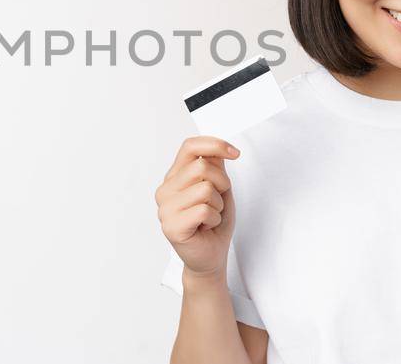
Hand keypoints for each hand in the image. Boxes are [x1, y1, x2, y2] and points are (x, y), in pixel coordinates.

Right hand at [155, 136, 239, 278]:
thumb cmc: (214, 223)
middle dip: (222, 183)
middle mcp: (165, 190)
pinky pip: (204, 210)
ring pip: (205, 188)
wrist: (211, 257)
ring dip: (218, 205)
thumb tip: (216, 149)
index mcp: (174, 177)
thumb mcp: (220, 189)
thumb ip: (215, 168)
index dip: (215, 144)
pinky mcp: (171, 226)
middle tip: (218, 202)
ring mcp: (165, 208)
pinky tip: (206, 227)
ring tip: (210, 217)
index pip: (190, 146)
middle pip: (202, 166)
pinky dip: (214, 219)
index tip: (235, 153)